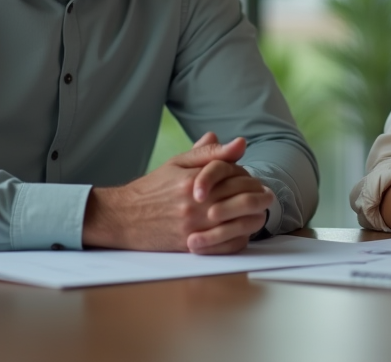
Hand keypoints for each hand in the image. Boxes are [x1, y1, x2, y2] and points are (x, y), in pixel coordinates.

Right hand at [83, 132, 273, 254]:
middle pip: (243, 199)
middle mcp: (196, 204)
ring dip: (256, 218)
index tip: (255, 181)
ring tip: (260, 214)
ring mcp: (195, 227)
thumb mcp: (178, 163)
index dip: (249, 177)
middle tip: (268, 197)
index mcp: (195, 180)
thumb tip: (240, 143)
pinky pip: (227, 246)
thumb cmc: (152, 188)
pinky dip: (241, 238)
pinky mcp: (192, 246)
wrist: (123, 217)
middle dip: (261, 197)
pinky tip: (244, 232)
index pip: (236, 176)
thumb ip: (210, 153)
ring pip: (240, 223)